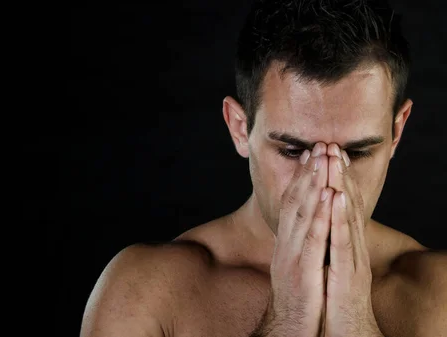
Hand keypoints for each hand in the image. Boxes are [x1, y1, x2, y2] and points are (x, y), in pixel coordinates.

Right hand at [257, 142, 333, 336]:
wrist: (289, 325)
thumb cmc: (298, 295)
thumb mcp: (295, 263)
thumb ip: (298, 242)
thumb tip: (303, 223)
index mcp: (286, 241)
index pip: (291, 204)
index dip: (300, 178)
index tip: (309, 155)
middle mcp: (286, 243)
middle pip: (295, 202)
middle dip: (307, 174)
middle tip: (317, 147)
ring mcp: (293, 255)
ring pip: (302, 214)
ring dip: (313, 186)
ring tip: (323, 162)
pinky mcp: (303, 270)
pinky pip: (313, 239)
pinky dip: (320, 215)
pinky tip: (328, 197)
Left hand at [323, 144, 382, 336]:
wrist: (345, 330)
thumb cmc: (334, 297)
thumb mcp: (327, 263)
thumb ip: (324, 242)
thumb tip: (314, 221)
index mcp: (343, 243)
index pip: (340, 205)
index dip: (334, 178)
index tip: (326, 153)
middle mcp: (351, 247)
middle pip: (345, 206)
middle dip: (338, 174)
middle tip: (331, 146)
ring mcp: (352, 259)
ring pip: (346, 217)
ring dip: (341, 187)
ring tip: (335, 162)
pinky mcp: (349, 274)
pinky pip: (343, 242)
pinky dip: (340, 218)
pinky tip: (338, 199)